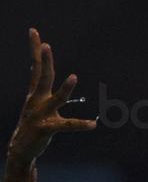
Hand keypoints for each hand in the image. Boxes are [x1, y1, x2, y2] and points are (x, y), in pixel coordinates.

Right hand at [7, 28, 95, 166]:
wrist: (20, 150)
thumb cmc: (33, 126)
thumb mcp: (37, 105)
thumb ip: (42, 90)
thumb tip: (42, 72)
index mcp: (35, 94)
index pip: (36, 67)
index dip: (35, 50)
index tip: (34, 32)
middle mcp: (36, 101)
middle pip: (42, 77)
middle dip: (44, 61)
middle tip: (46, 44)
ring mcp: (40, 114)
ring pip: (56, 99)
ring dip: (65, 88)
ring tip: (74, 77)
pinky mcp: (46, 129)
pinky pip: (66, 126)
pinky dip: (80, 125)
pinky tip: (93, 125)